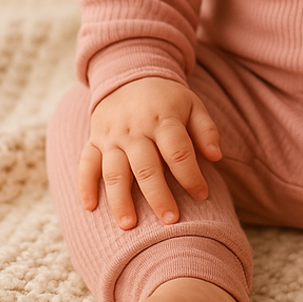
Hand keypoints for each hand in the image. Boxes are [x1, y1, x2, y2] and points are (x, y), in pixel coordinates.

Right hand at [78, 76, 222, 229]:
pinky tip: (90, 207)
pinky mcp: (94, 141)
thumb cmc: (168, 99)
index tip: (202, 195)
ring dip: (120, 199)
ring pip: (115, 171)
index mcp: (164, 119)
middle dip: (159, 196)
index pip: (179, 152)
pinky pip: (86, 164)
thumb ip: (206, 130)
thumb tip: (216, 157)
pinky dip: (85, 185)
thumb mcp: (193, 105)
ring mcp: (112, 136)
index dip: (192, 176)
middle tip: (171, 221)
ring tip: (129, 225)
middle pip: (147, 167)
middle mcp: (136, 130)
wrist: (129, 76)